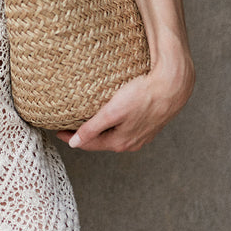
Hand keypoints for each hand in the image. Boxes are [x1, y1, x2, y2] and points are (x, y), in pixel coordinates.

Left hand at [55, 52, 194, 152]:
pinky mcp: (148, 122)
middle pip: (101, 140)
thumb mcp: (113, 112)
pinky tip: (110, 115)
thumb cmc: (143, 96)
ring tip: (86, 120)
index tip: (58, 132)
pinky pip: (125, 126)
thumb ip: (93, 129)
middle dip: (85, 135)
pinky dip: (112, 123)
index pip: (89, 144)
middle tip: (68, 126)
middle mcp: (131, 142)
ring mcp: (141, 133)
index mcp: (120, 142)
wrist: (172, 86)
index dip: (72, 138)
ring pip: (114, 134)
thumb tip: (75, 144)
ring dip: (99, 129)